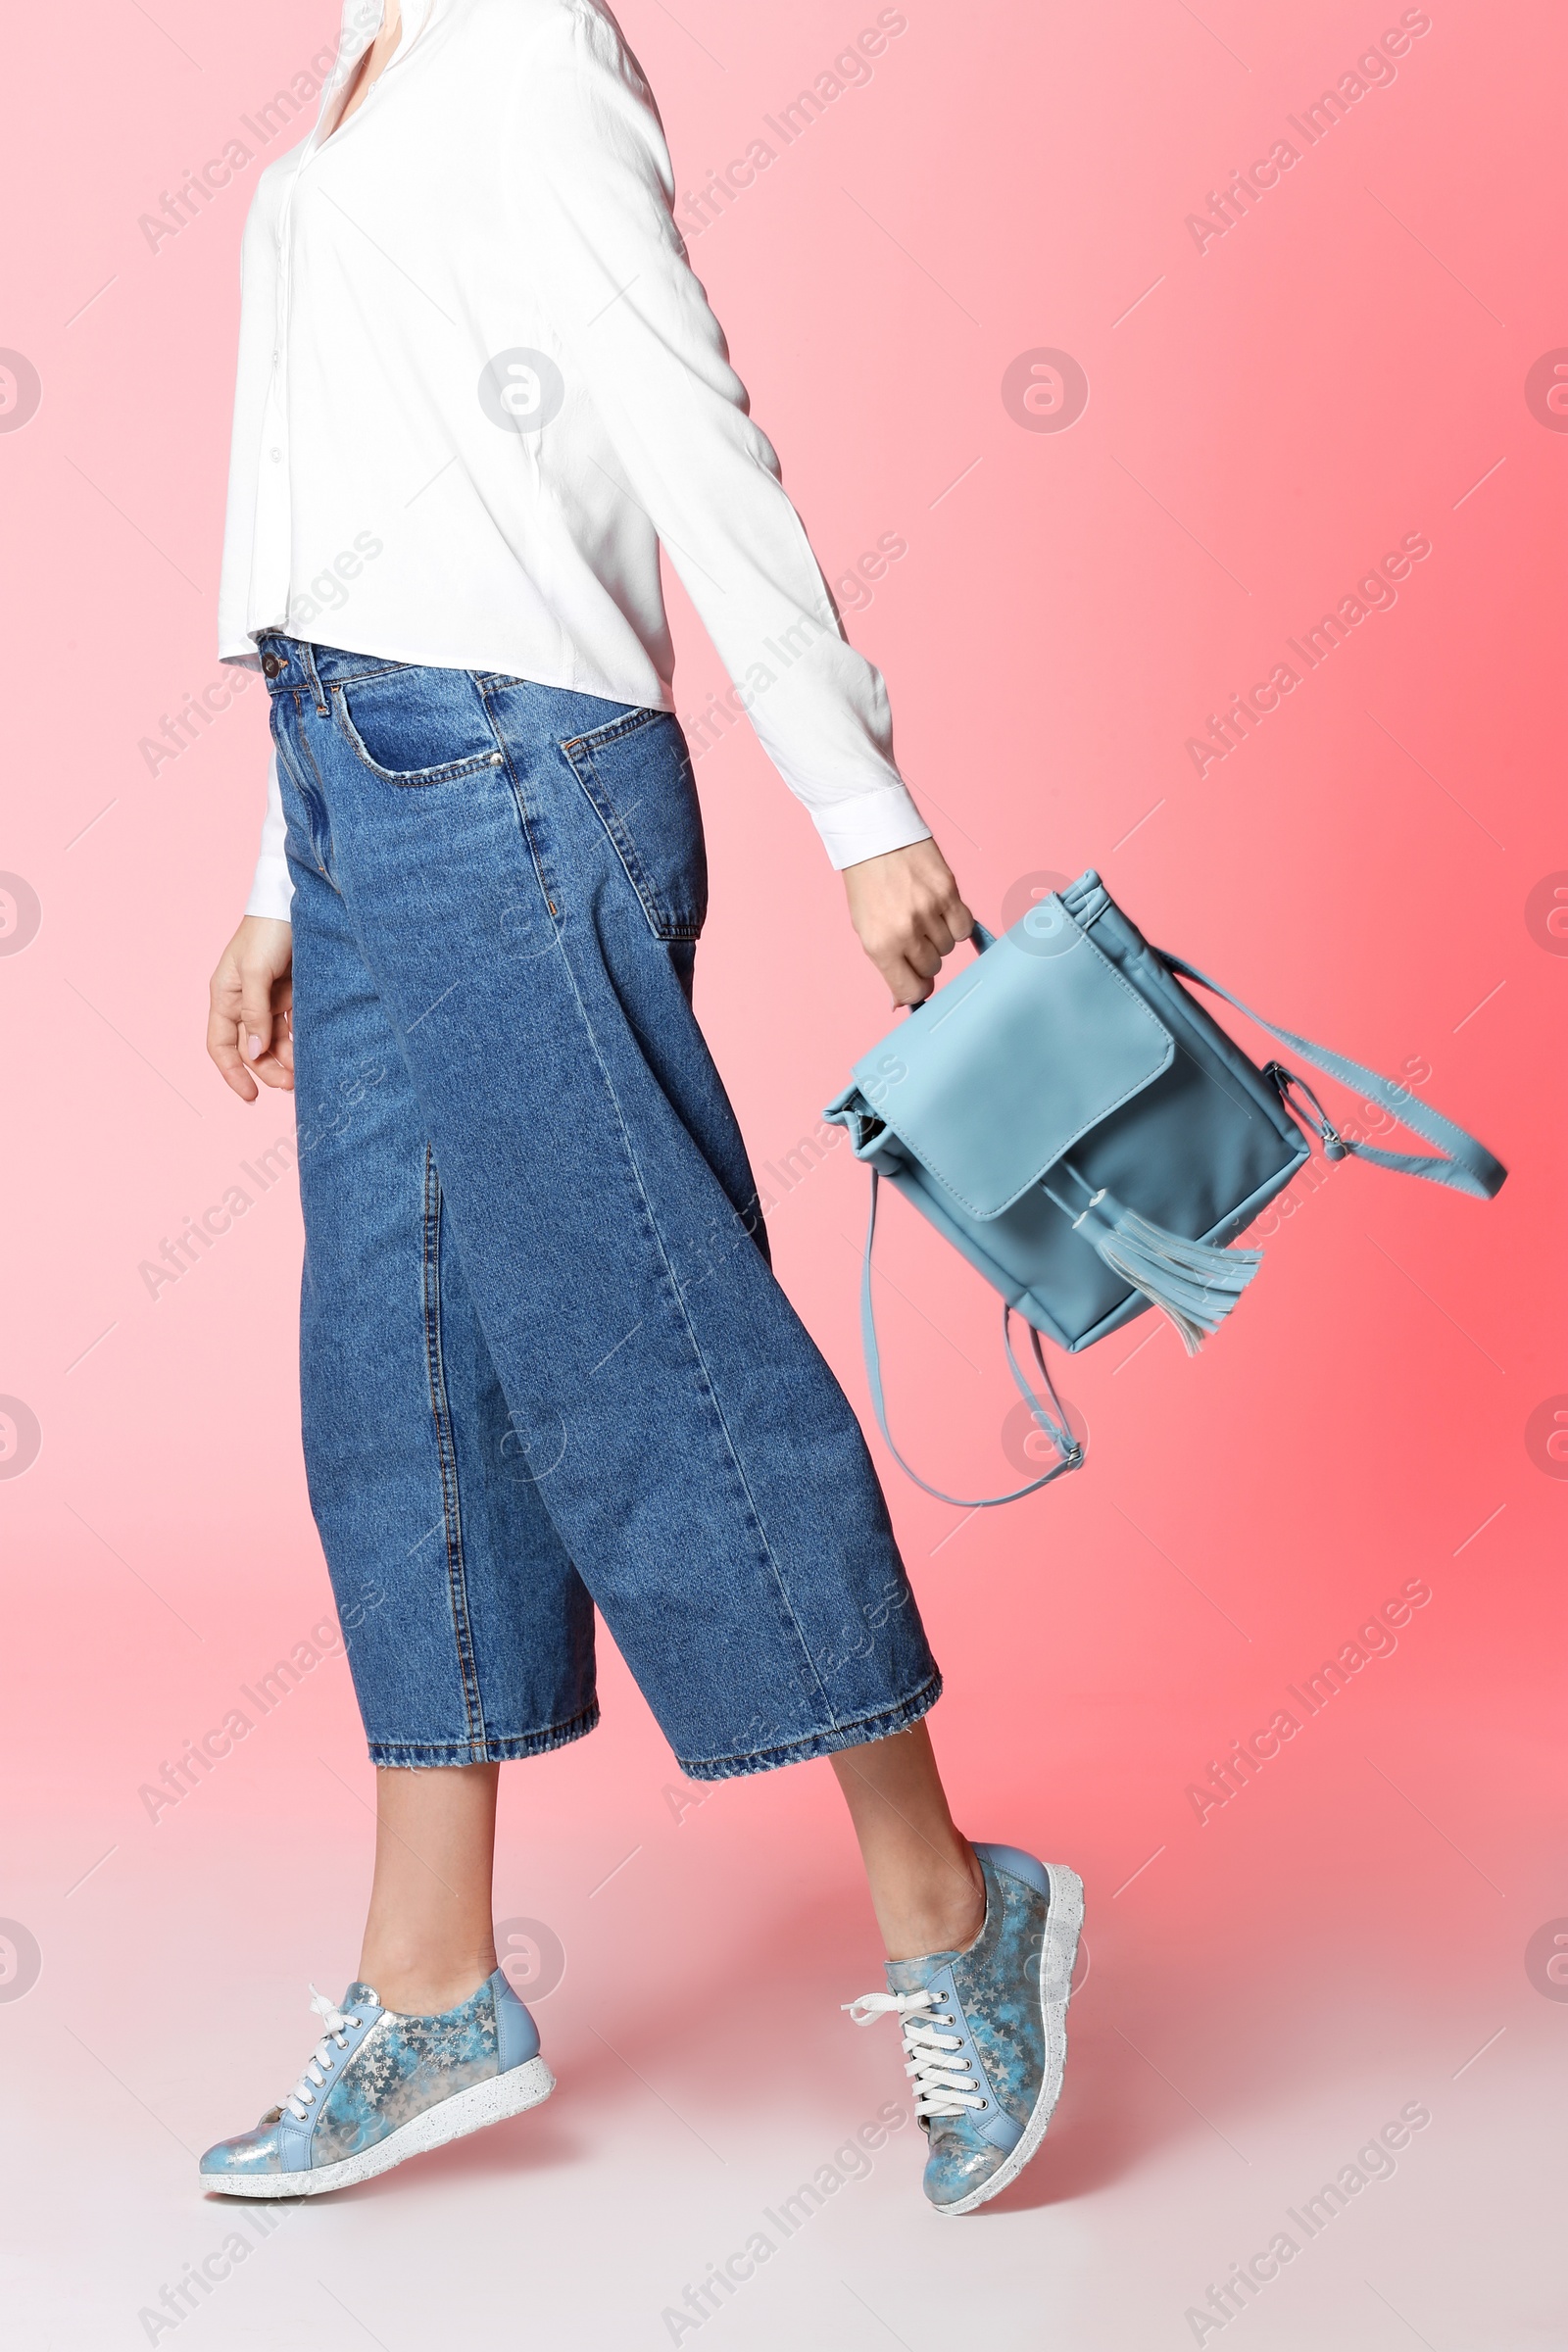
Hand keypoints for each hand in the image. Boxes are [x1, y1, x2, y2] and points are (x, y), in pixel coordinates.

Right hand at [207, 916, 294, 1099]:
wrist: (295, 904)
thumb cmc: (267, 933)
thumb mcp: (255, 973)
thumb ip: (254, 1013)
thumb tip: (254, 1052)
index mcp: (224, 997)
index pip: (221, 1046)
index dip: (232, 1074)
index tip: (251, 1097)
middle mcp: (243, 1002)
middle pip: (251, 1049)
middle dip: (267, 1070)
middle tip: (291, 1086)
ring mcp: (267, 999)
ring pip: (273, 1042)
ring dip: (286, 1060)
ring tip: (305, 1072)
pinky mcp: (290, 994)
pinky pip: (291, 1028)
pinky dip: (298, 1043)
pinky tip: (311, 1053)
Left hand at [841, 838, 972, 1007]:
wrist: (875, 836)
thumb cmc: (867, 883)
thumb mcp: (865, 929)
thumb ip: (887, 964)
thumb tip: (900, 1001)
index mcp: (879, 945)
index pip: (911, 990)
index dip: (916, 989)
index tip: (916, 982)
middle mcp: (905, 931)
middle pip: (933, 968)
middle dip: (925, 958)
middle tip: (913, 936)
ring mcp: (929, 911)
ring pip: (949, 948)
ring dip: (939, 937)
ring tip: (922, 914)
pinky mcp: (949, 892)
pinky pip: (964, 927)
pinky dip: (955, 923)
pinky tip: (940, 909)